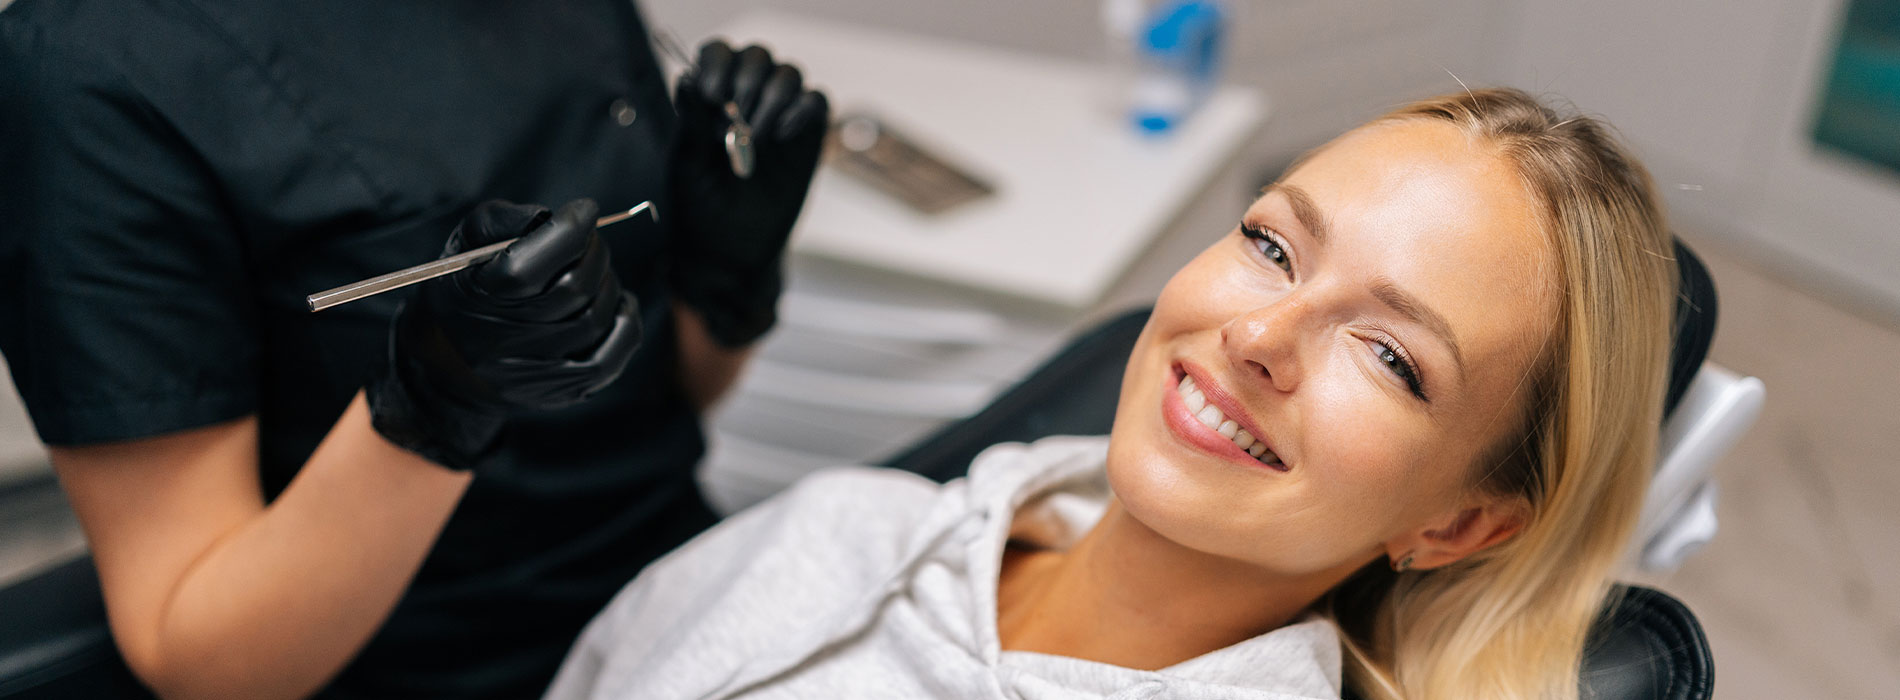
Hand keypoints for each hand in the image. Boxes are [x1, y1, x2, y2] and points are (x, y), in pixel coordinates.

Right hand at [367, 199, 642, 469]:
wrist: (459, 361)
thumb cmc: (472, 288)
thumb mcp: (466, 247)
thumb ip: (501, 221)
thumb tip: (550, 215)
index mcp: (479, 300)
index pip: (529, 267)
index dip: (568, 230)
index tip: (584, 209)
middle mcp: (508, 342)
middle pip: (573, 288)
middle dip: (592, 251)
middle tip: (589, 239)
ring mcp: (541, 371)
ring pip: (598, 316)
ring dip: (606, 281)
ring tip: (592, 270)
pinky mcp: (569, 389)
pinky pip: (616, 351)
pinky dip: (625, 318)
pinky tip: (613, 302)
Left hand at [667, 40, 829, 346]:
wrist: (730, 255)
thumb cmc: (700, 211)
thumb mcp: (687, 166)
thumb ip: (691, 121)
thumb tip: (686, 77)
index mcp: (710, 101)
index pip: (718, 54)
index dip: (717, 62)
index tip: (710, 94)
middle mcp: (746, 102)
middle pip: (758, 57)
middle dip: (747, 79)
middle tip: (735, 114)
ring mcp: (779, 120)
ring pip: (789, 74)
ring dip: (772, 96)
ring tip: (756, 135)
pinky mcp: (806, 140)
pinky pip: (817, 101)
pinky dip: (801, 109)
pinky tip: (778, 137)